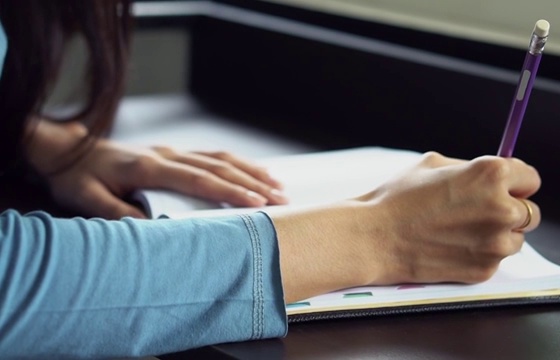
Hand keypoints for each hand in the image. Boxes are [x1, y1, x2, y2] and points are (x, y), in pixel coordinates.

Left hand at [26, 120, 287, 218]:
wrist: (67, 150)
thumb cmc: (77, 176)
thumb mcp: (87, 199)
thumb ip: (118, 214)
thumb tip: (154, 229)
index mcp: (149, 166)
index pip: (198, 179)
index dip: (230, 191)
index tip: (257, 203)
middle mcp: (166, 154)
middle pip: (219, 167)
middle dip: (253, 183)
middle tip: (281, 200)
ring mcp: (172, 151)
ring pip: (220, 158)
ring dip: (251, 171)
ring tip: (278, 186)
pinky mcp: (173, 153)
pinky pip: (212, 156)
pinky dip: (237, 164)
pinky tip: (253, 172)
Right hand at [359, 151, 540, 284]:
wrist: (374, 238)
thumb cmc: (398, 198)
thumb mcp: (434, 164)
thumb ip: (471, 169)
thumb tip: (495, 176)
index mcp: (491, 175)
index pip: (530, 177)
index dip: (516, 182)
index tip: (506, 187)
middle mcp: (502, 209)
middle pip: (530, 211)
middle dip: (510, 209)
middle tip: (480, 210)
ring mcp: (496, 243)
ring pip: (516, 238)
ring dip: (499, 234)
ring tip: (462, 230)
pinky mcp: (485, 269)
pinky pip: (496, 258)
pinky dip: (481, 253)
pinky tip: (453, 246)